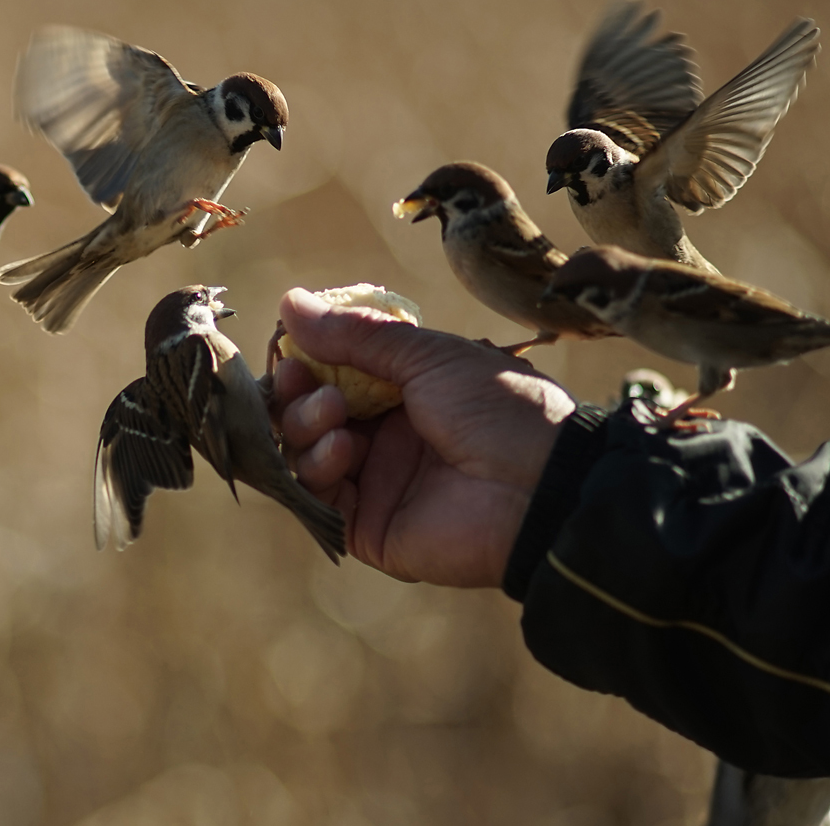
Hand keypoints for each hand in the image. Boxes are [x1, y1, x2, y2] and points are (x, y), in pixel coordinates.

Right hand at [273, 289, 575, 587]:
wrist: (540, 485)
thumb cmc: (497, 408)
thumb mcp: (428, 357)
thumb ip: (356, 335)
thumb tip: (289, 302)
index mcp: (403, 393)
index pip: (331, 375)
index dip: (305, 362)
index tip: (290, 346)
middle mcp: (385, 438)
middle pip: (309, 416)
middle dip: (297, 395)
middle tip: (301, 380)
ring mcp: (377, 484)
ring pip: (307, 456)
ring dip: (304, 428)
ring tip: (333, 415)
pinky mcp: (371, 528)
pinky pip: (322, 500)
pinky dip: (318, 471)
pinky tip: (343, 448)